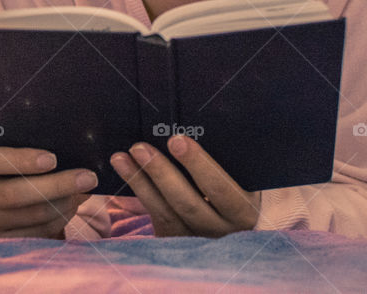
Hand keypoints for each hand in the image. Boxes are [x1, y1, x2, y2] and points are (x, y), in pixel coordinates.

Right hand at [0, 137, 97, 237]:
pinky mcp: (0, 239)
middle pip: (13, 194)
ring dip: (64, 202)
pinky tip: (72, 204)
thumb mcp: (12, 143)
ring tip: (85, 189)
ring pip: (31, 215)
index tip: (52, 159)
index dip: (19, 160)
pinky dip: (60, 218)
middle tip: (88, 177)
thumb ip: (30, 141)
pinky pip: (37, 232)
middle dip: (56, 185)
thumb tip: (71, 147)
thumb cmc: (13, 156)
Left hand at [110, 135, 260, 236]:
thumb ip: (225, 160)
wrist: (229, 221)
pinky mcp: (176, 241)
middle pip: (188, 203)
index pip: (222, 189)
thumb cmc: (235, 184)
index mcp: (244, 209)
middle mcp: (222, 230)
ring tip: (122, 156)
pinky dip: (138, 191)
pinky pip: (155, 216)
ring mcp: (197, 239)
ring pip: (166, 212)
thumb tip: (190, 124)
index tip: (177, 140)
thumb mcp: (239, 177)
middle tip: (140, 146)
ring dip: (141, 181)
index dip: (199, 165)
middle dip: (161, 173)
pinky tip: (124, 169)